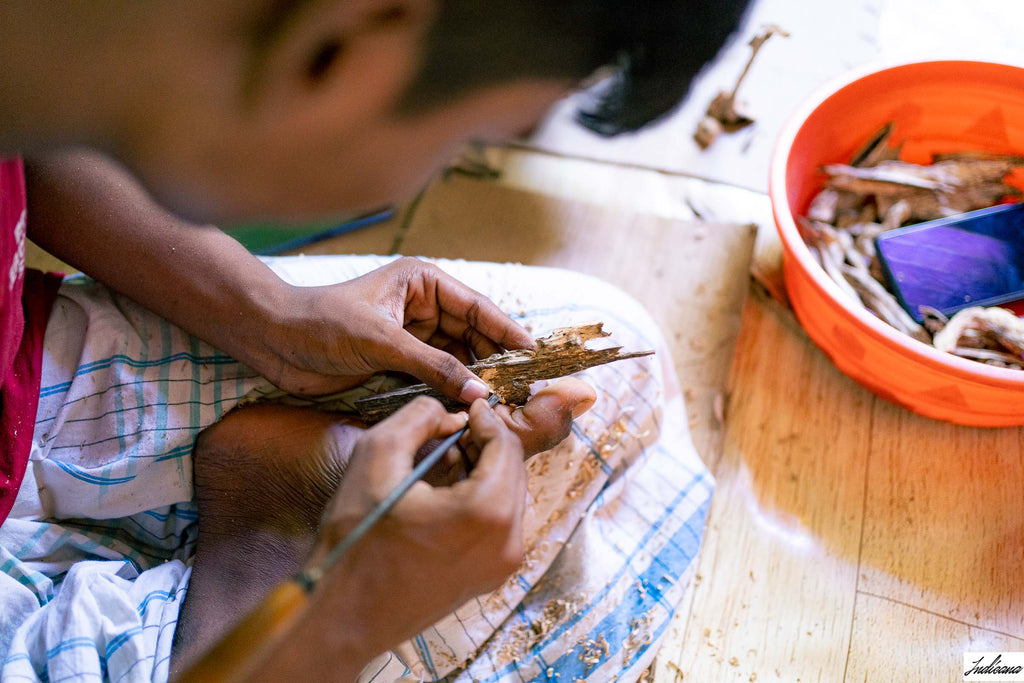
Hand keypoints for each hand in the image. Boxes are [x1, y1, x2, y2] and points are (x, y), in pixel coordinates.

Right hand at [254, 397, 527, 679]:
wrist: (343, 614)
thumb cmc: (356, 538)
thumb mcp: (376, 457)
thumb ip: (417, 417)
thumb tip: (448, 411)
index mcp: (488, 511)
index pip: (506, 445)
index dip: (487, 418)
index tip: (467, 405)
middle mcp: (507, 542)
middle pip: (513, 471)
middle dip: (487, 444)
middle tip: (454, 428)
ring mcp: (501, 566)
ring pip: (508, 497)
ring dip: (484, 471)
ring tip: (447, 457)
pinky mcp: (488, 579)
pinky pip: (498, 524)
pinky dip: (481, 499)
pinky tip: (446, 491)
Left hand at [261, 257, 534, 399]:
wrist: (271, 341)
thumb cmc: (320, 324)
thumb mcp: (382, 342)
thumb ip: (434, 366)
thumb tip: (480, 393)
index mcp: (423, 283)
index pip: (478, 308)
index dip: (508, 333)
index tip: (535, 357)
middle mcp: (424, 307)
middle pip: (474, 335)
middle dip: (498, 360)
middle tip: (525, 388)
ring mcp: (413, 336)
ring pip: (459, 359)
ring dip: (477, 380)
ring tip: (506, 403)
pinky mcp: (400, 363)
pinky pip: (437, 377)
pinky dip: (453, 391)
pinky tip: (472, 408)